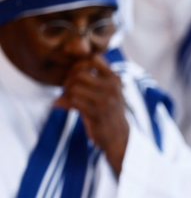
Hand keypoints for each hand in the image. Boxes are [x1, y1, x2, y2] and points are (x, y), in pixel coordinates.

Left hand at [55, 55, 128, 174]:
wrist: (118, 138)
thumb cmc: (109, 114)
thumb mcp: (107, 93)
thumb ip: (93, 80)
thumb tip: (66, 73)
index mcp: (115, 79)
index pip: (94, 59)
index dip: (80, 64)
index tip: (75, 75)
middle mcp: (112, 88)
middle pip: (80, 73)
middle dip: (69, 80)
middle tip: (67, 89)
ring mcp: (106, 100)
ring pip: (74, 87)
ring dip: (66, 93)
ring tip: (66, 99)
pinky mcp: (97, 112)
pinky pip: (73, 100)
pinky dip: (65, 102)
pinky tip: (64, 106)